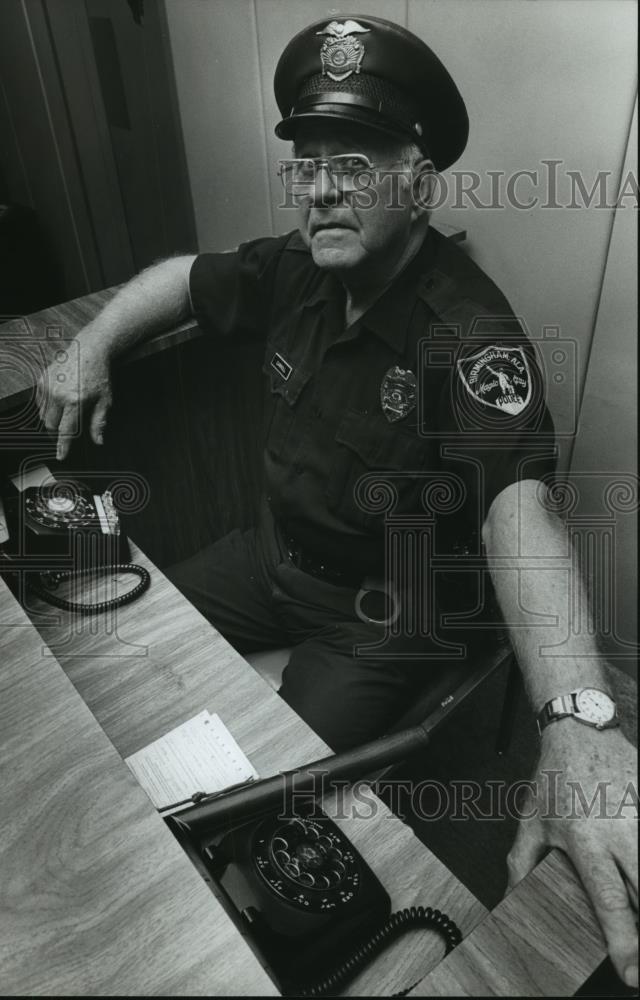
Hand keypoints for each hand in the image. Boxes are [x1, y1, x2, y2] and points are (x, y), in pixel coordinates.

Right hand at [36, 329, 112, 460]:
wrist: (89, 350)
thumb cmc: (99, 375)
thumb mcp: (105, 400)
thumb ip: (99, 422)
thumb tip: (99, 441)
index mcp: (75, 401)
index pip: (66, 431)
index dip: (63, 446)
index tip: (60, 456)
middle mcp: (58, 394)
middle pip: (51, 425)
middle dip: (56, 432)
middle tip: (64, 434)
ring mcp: (48, 386)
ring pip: (43, 414)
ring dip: (51, 420)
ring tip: (64, 414)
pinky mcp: (41, 380)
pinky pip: (39, 402)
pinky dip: (46, 408)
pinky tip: (57, 404)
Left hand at [506, 723, 637, 987]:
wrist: (581, 732)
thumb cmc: (556, 777)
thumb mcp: (531, 822)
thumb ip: (521, 864)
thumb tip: (510, 900)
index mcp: (587, 840)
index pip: (611, 901)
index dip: (624, 942)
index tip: (631, 973)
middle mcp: (621, 833)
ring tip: (638, 917)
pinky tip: (638, 873)